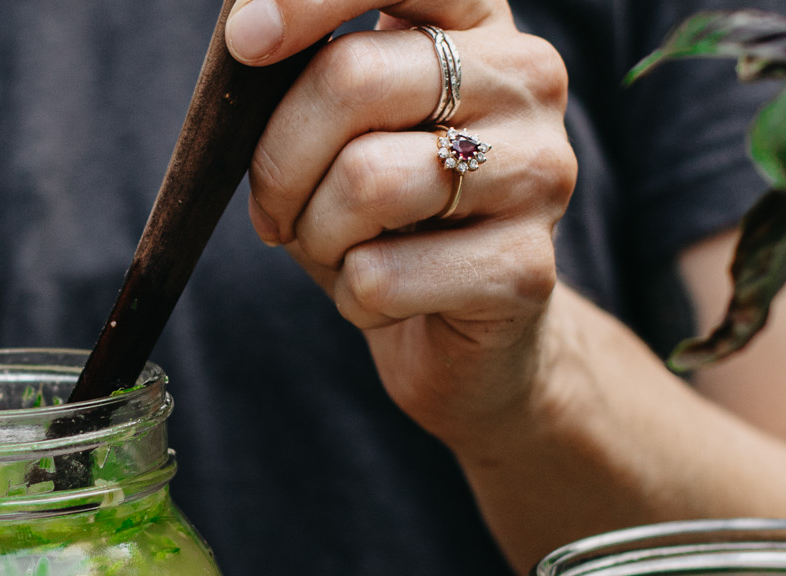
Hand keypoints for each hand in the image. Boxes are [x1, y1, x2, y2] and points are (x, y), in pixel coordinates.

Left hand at [227, 0, 575, 442]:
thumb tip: (246, 33)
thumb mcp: (335, 129)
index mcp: (475, 20)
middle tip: (274, 208)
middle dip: (279, 158)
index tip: (246, 41)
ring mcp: (540, 168)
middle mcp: (527, 75)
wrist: (461, 334)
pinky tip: (382, 294)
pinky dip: (349, 297)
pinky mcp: (526, 268)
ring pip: (365, 182)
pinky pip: (380, 277)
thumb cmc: (381, 217)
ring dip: (316, 234)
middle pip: (353, 80)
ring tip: (339, 247)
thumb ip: (303, 73)